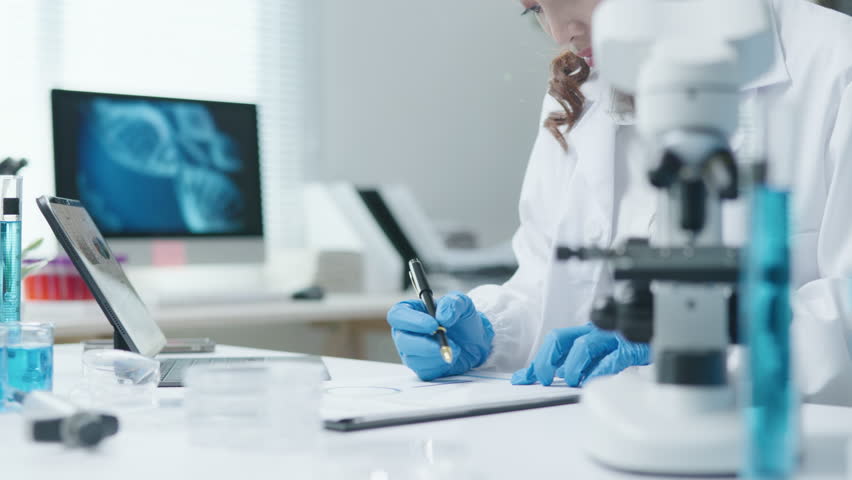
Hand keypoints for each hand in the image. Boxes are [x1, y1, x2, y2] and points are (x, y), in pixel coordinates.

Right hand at [387, 291, 493, 380]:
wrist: (474, 340)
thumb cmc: (461, 318)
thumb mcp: (462, 303)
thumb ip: (452, 304)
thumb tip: (442, 318)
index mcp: (409, 311)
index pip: (398, 315)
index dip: (412, 321)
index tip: (434, 325)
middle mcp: (405, 332)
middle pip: (401, 339)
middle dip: (423, 343)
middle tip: (445, 342)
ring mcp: (410, 352)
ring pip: (413, 358)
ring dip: (437, 354)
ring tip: (455, 346)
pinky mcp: (421, 368)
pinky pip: (425, 371)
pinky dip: (441, 365)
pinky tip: (451, 357)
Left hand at [511, 323, 649, 386]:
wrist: (663, 337)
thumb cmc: (628, 349)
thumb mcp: (596, 356)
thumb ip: (570, 364)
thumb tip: (539, 377)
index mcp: (585, 333)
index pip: (554, 342)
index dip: (537, 361)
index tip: (523, 379)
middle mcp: (597, 332)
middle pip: (562, 338)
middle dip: (548, 359)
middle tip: (545, 379)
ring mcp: (614, 338)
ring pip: (586, 344)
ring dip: (574, 365)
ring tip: (572, 380)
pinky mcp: (634, 347)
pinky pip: (615, 355)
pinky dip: (602, 368)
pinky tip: (595, 379)